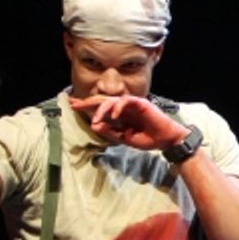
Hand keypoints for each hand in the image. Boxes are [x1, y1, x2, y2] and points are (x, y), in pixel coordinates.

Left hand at [68, 95, 187, 151]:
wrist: (165, 140)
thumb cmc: (147, 138)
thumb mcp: (124, 138)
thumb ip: (110, 131)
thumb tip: (94, 125)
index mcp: (119, 114)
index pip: (100, 108)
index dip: (87, 107)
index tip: (73, 106)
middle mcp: (124, 107)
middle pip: (103, 100)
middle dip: (88, 102)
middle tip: (75, 103)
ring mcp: (132, 104)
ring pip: (112, 100)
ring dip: (102, 108)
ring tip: (96, 119)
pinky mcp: (141, 103)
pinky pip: (126, 101)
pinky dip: (118, 107)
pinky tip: (113, 115)